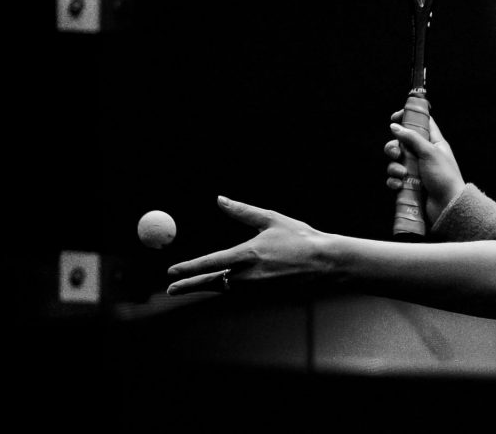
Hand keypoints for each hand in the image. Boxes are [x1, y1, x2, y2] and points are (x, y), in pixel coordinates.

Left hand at [166, 196, 323, 295]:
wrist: (325, 263)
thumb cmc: (300, 238)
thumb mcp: (271, 219)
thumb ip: (243, 212)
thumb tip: (220, 199)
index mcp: (249, 254)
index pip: (212, 263)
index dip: (190, 267)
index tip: (172, 270)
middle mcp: (249, 275)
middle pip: (212, 282)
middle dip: (189, 286)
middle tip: (170, 289)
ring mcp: (257, 289)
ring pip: (225, 288)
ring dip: (208, 285)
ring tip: (190, 285)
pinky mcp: (264, 295)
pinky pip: (240, 292)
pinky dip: (228, 287)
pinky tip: (222, 282)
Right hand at [385, 111, 464, 223]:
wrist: (448, 205)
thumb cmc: (444, 176)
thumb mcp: (429, 152)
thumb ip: (412, 137)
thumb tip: (394, 126)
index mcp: (434, 142)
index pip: (421, 123)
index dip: (408, 117)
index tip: (394, 118)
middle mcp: (424, 154)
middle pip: (402, 143)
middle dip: (394, 147)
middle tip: (397, 154)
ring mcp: (416, 170)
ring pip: (396, 162)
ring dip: (394, 167)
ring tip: (402, 174)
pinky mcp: (410, 184)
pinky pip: (395, 179)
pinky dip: (394, 181)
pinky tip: (399, 185)